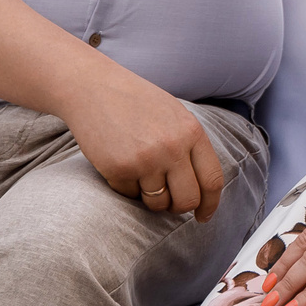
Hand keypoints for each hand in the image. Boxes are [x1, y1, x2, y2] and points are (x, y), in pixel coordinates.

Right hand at [61, 63, 225, 220]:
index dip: (210, 204)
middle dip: (178, 207)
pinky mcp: (119, 169)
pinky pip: (129, 196)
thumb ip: (190, 146)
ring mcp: (146, 160)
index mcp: (192, 132)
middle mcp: (173, 148)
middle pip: (187, 200)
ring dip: (150, 197)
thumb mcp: (175, 116)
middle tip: (169, 202)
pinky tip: (120, 162)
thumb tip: (201, 187)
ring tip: (140, 172)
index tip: (203, 216)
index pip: (212, 180)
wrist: (94, 88)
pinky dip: (126, 187)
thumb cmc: (136, 102)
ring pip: (158, 203)